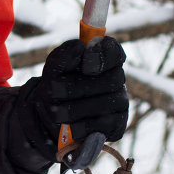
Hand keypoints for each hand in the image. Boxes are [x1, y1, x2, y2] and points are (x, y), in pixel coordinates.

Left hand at [16, 37, 128, 158]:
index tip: (85, 65)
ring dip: (75, 108)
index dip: (102, 56)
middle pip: (111, 78)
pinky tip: (69, 126)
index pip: (114, 50)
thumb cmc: (57, 84)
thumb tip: (79, 46)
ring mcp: (121, 101)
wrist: (53, 115)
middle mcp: (117, 77)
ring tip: (55, 112)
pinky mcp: (118, 124)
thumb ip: (64, 54)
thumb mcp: (54, 69)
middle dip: (76, 87)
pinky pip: (105, 124)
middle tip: (53, 92)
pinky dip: (83, 125)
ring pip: (106, 102)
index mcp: (104, 56)